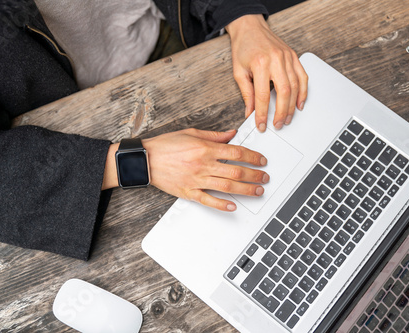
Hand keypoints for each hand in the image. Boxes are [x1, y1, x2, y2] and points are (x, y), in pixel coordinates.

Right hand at [142, 128, 268, 210]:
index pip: (236, 153)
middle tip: (265, 177)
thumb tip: (232, 134)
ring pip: (227, 187)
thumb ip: (214, 135)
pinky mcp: (188, 192)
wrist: (144, 159)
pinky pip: (208, 200)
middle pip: (236, 172)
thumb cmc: (165, 145)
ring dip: (246, 190)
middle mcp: (203, 165)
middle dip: (254, 175)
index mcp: (205, 148)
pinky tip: (233, 206)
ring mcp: (196, 180)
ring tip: (258, 191)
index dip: (253, 157)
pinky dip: (222, 204)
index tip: (262, 160)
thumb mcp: (191, 133)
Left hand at [226, 14, 307, 131]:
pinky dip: (303, 92)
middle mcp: (276, 60)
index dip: (262, 113)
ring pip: (295, 86)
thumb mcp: (238, 72)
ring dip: (292, 106)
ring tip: (287, 118)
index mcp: (260, 64)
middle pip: (283, 93)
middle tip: (277, 124)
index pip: (262, 96)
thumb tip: (250, 111)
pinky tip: (299, 103)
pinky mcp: (293, 56)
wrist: (250, 27)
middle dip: (281, 112)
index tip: (261, 124)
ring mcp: (287, 57)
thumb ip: (246, 93)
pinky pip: (302, 76)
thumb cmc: (243, 47)